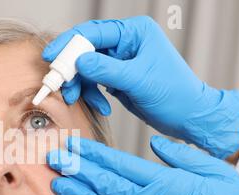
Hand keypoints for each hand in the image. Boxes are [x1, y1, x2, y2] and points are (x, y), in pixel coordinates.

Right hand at [43, 16, 238, 158]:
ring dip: (80, 86)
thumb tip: (79, 62)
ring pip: (86, 68)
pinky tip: (102, 108)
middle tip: (62, 86)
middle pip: (85, 50)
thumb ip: (107, 70)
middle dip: (72, 70)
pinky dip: (92, 95)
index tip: (51, 57)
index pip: (94, 33)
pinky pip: (94, 82)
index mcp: (134, 33)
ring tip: (77, 101)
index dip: (69, 44)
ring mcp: (120, 61)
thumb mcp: (139, 80)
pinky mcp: (116, 77)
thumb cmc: (174, 94)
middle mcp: (125, 43)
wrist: (187, 117)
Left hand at [46, 136, 238, 194]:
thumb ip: (182, 157)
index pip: (119, 165)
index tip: (74, 145)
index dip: (93, 155)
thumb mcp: (215, 173)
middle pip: (105, 185)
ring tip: (57, 184)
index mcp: (165, 184)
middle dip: (77, 171)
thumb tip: (156, 143)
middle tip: (54, 159)